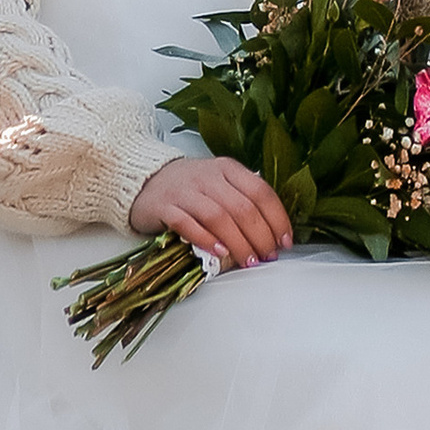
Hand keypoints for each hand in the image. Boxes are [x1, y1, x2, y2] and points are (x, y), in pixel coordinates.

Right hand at [128, 153, 294, 266]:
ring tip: (248, 261)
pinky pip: (187, 223)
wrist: (145, 179)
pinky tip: (219, 252)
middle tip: (267, 256)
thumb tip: (274, 234)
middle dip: (261, 236)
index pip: (261, 192)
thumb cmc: (191, 188)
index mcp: (227, 168)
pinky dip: (206, 239)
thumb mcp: (220, 184)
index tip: (284, 242)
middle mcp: (208, 176)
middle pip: (242, 208)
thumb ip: (244, 200)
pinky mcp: (164, 207)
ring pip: (219, 217)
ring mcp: (185, 190)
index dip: (277, 219)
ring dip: (238, 242)